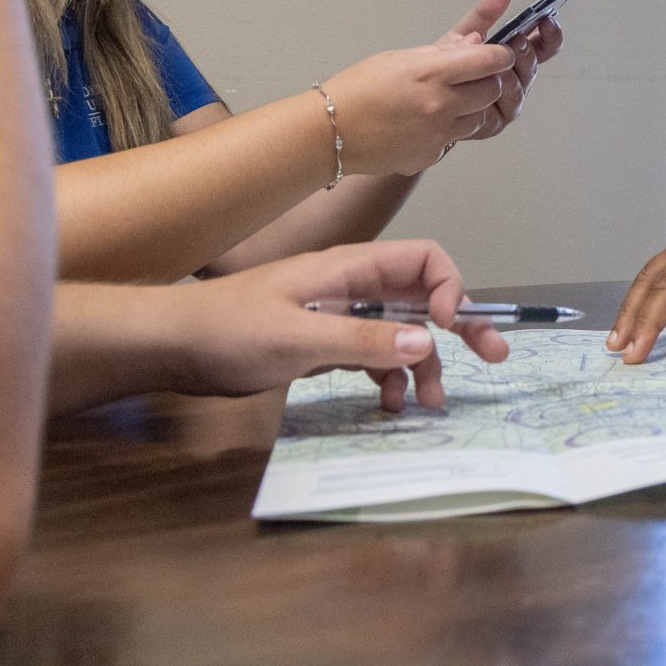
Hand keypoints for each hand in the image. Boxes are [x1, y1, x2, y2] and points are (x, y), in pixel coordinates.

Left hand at [170, 239, 508, 409]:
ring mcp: (338, 317)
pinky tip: (388, 405)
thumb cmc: (227, 330)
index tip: (448, 329)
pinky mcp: (323, 345)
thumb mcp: (297, 339)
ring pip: (401, 334)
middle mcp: (351, 288)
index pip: (422, 260)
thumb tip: (428, 341)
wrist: (171, 346)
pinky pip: (374, 357)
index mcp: (348, 270)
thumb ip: (362, 340)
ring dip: (424, 365)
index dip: (448, 287)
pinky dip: (389, 378)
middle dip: (460, 325)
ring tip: (430, 404)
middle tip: (494, 356)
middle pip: (423, 298)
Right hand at [325, 39, 515, 175]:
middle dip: (489, 81)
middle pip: (492, 91)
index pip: (487, 61)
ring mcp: (437, 135)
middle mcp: (439, 105)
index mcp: (430, 73)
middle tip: (475, 77)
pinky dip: (447, 130)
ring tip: (445, 101)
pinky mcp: (431, 156)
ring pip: (478, 118)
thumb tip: (475, 44)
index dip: (501, 55)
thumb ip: (441, 53)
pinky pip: (454, 140)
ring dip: (472, 108)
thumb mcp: (398, 58)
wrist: (329, 133)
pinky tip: (423, 123)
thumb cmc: (357, 89)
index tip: (501, 54)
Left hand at [435, 0, 564, 142]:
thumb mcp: (464, 34)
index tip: (547, 21)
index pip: (544, 47)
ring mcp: (508, 102)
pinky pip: (505, 108)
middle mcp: (517, 80)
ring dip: (513, 74)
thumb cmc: (446, 65)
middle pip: (533, 67)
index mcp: (515, 58)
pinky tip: (492, 84)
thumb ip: (485, 13)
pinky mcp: (495, 122)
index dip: (550, 35)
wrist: (422, 96)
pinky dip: (499, 96)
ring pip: (521, 88)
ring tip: (500, 62)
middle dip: (527, 53)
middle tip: (517, 41)